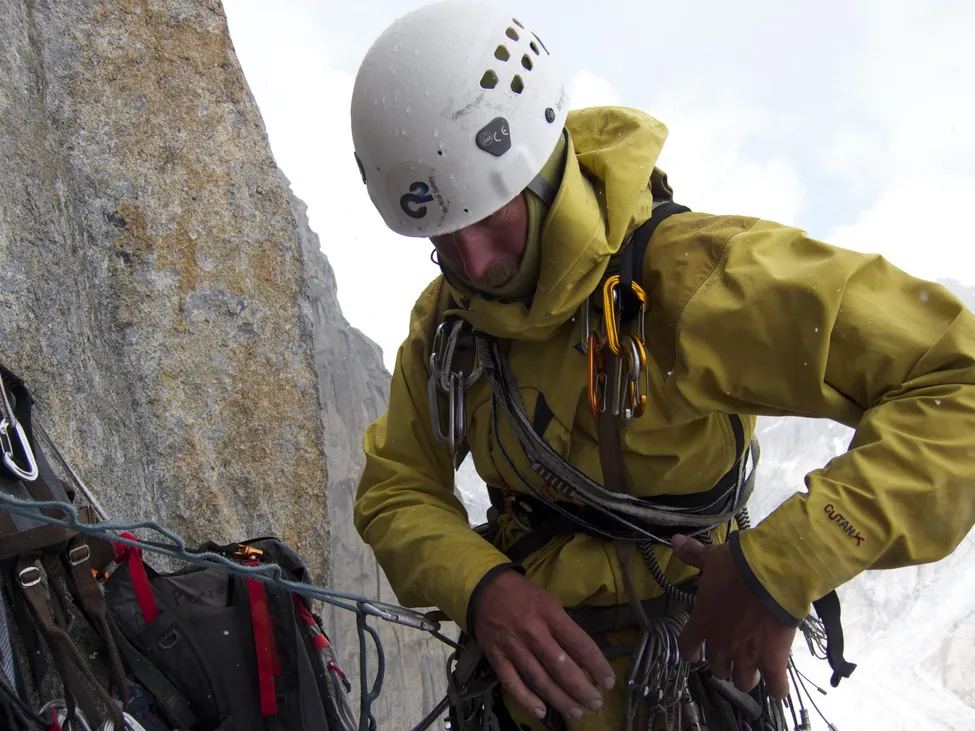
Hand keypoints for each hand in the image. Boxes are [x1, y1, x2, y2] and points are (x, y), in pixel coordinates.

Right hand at [470, 569, 615, 721]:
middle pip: (561, 667)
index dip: (597, 665)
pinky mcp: (496, 656)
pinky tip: (541, 711)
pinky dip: (526, 699)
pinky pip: (512, 682)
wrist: (483, 587)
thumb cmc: (522, 593)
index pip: (580, 644)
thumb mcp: (548, 601)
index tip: (608, 682)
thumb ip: (562, 626)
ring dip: (560, 699)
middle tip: (595, 703)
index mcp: (550, 615)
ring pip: (539, 679)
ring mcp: (513, 646)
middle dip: (581, 689)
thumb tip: (581, 655)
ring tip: (576, 711)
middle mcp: (533, 632)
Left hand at [670, 534, 795, 697]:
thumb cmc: (737, 566)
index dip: (691, 652)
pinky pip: (775, 687)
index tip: (695, 653)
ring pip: (742, 681)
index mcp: (702, 622)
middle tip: (731, 655)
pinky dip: (776, 689)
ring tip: (752, 669)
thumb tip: (675, 541)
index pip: (687, 647)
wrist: (771, 574)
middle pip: (717, 668)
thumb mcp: (712, 558)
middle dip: (722, 664)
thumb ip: (693, 554)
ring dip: (745, 676)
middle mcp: (721, 644)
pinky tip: (777, 685)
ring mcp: (747, 655)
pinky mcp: (773, 660)